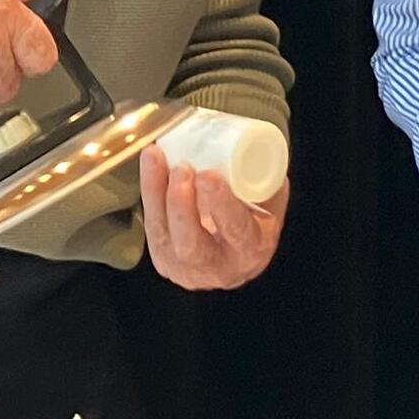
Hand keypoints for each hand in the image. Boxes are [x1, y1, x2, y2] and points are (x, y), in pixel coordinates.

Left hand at [140, 146, 287, 289]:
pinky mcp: (160, 254)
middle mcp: (214, 267)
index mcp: (249, 251)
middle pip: (190, 242)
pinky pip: (150, 222)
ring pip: (162, 231)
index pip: (235, 231)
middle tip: (182, 167)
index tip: (209, 175)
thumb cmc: (252, 229)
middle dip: (181, 202)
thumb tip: (258, 152)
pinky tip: (151, 162)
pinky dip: (149, 189)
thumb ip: (267, 185)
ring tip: (156, 156)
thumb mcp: (269, 212)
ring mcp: (181, 265)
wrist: (230, 260)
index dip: (220, 204)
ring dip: (156, 190)